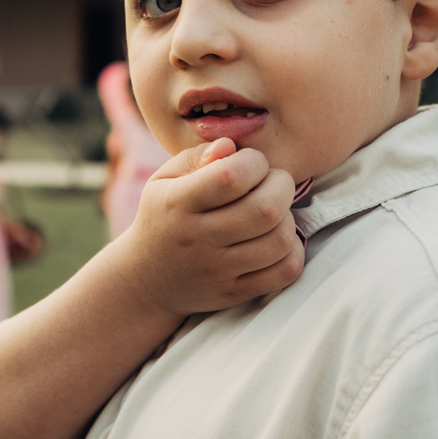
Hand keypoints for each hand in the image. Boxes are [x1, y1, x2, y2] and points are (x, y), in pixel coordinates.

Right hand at [117, 138, 303, 317]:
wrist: (145, 279)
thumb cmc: (162, 216)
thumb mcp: (164, 180)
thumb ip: (197, 156)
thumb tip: (230, 146)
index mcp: (177, 204)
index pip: (232, 176)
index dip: (254, 161)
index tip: (250, 163)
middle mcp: (197, 238)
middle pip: (265, 209)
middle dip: (281, 185)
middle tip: (270, 183)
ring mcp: (216, 270)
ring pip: (279, 240)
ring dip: (287, 218)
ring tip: (272, 211)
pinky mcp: (234, 292)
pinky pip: (284, 273)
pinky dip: (292, 251)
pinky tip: (276, 238)